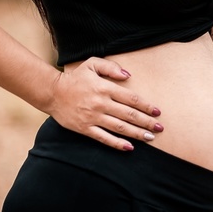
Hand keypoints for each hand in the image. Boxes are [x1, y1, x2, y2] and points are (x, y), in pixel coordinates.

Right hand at [46, 57, 163, 150]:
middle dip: (146, 122)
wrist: (52, 92)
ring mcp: (93, 117)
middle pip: (129, 114)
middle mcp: (101, 103)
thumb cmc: (75, 78)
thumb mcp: (92, 64)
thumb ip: (111, 67)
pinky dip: (117, 143)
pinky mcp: (85, 128)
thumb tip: (128, 75)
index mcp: (105, 88)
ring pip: (119, 127)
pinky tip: (129, 147)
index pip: (131, 98)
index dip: (146, 106)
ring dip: (136, 133)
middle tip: (160, 128)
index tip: (157, 112)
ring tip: (150, 138)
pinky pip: (103, 138)